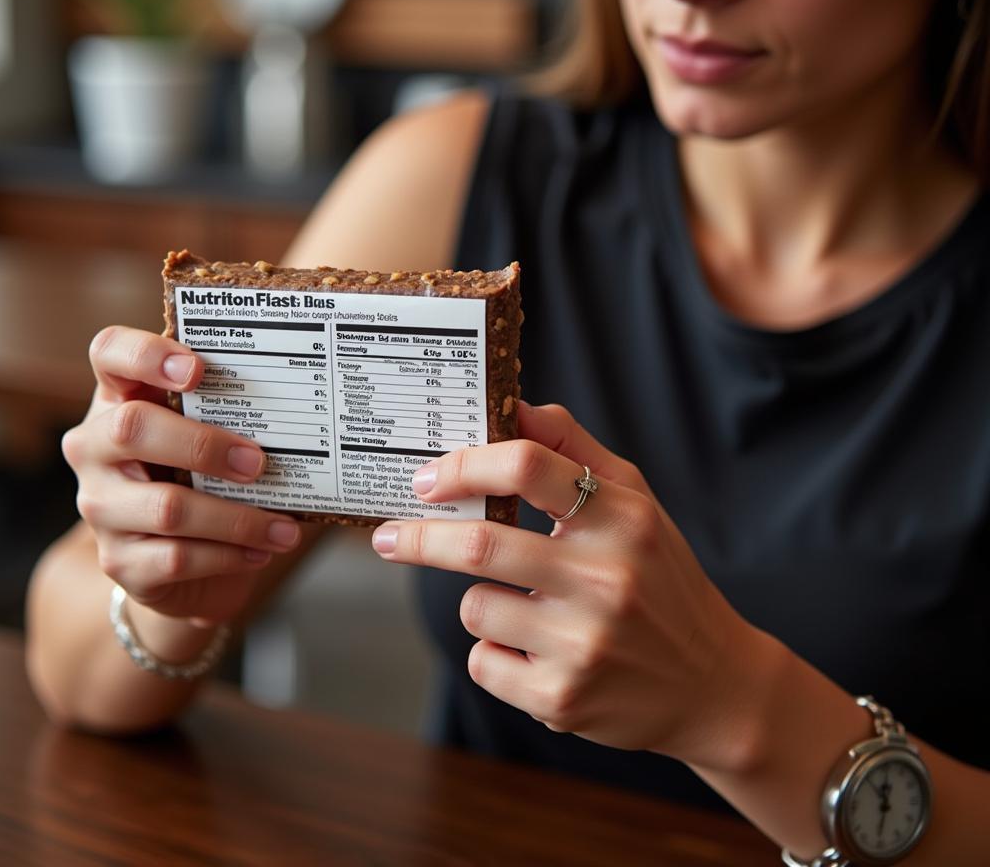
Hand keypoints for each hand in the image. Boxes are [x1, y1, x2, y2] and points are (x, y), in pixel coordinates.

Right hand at [61, 326, 302, 623]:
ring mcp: (100, 507)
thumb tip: (308, 405)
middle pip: (130, 428)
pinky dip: (230, 555)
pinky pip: (177, 557)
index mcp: (120, 399)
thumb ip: (234, 412)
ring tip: (285, 527)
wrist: (180, 562)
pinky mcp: (118, 561)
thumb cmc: (202, 478)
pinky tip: (262, 550)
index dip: (145, 354)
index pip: (110, 353)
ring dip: (237, 518)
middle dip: (203, 444)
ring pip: (165, 507)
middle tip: (259, 462)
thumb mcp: (211, 435)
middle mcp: (95, 448)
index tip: (197, 369)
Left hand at [371, 401, 763, 768]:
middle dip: (420, 537)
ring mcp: (584, 643)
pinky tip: (536, 650)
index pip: (529, 465)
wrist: (711, 684)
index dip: (465, 464)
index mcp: (622, 517)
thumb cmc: (660, 577)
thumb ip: (573, 448)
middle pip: (479, 544)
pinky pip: (484, 661)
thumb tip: (512, 403)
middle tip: (391, 536)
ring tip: (522, 606)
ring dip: (479, 600)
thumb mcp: (635, 501)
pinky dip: (494, 651)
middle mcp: (606, 578)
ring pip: (475, 606)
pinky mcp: (563, 698)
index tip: (428, 478)